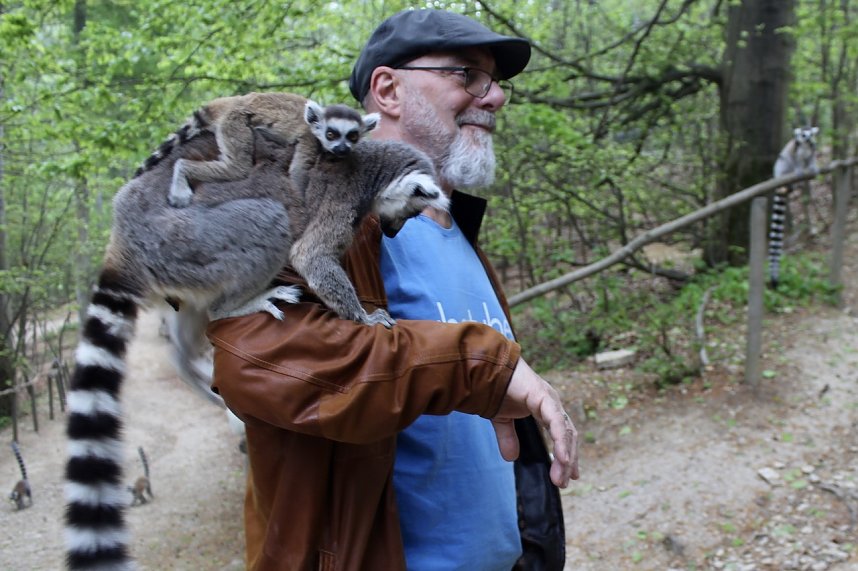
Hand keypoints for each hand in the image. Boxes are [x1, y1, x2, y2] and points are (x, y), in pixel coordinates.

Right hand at [491, 358, 579, 487]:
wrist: (484, 371)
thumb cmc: (495, 389)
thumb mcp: (502, 420)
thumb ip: (508, 438)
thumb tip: (511, 458)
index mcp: (545, 407)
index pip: (562, 434)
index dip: (566, 453)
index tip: (569, 475)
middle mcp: (552, 403)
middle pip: (567, 435)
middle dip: (567, 460)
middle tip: (564, 482)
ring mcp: (549, 399)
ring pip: (565, 432)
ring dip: (565, 456)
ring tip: (563, 478)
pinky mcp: (543, 397)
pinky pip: (556, 422)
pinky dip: (560, 440)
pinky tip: (563, 458)